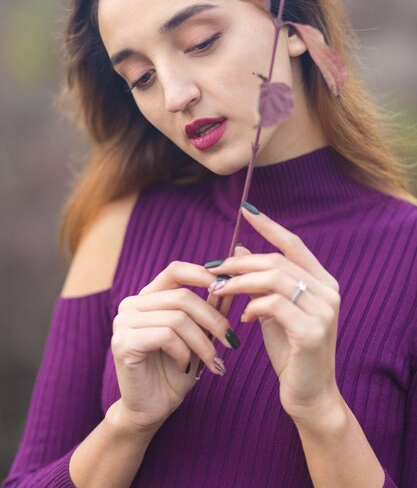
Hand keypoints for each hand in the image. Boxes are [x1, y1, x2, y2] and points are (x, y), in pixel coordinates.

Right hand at [111, 260, 238, 429]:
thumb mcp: (200, 335)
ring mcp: (123, 322)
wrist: (151, 409)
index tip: (226, 288)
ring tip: (212, 360)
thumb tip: (229, 282)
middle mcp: (132, 304)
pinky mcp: (123, 342)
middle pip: (182, 296)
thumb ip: (211, 308)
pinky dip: (183, 352)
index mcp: (148, 297)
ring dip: (202, 342)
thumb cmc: (176, 370)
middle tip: (231, 341)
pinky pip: (166, 336)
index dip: (202, 275)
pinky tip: (184, 366)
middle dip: (213, 319)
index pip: (175, 270)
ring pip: (177, 318)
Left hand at [206, 205, 341, 424]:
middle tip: (214, 269)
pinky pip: (273, 305)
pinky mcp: (312, 332)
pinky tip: (242, 319)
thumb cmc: (291, 349)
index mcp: (323, 282)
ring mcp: (324, 311)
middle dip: (241, 263)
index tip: (245, 210)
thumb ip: (261, 281)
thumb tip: (240, 249)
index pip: (293, 244)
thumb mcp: (272, 310)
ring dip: (240, 282)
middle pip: (277, 261)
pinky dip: (252, 307)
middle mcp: (329, 291)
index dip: (269, 226)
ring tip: (219, 291)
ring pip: (274, 279)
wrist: (310, 395)